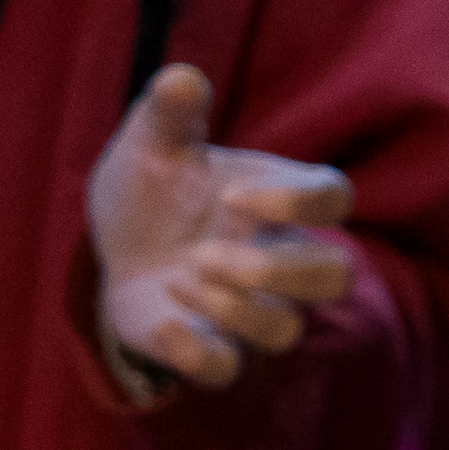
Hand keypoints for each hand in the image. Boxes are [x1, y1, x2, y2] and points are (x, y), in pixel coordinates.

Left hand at [86, 63, 359, 391]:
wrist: (113, 244)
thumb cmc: (153, 186)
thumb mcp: (150, 141)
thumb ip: (169, 112)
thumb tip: (181, 78)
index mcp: (278, 199)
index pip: (334, 200)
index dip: (298, 203)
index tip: (230, 195)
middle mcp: (278, 257)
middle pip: (335, 278)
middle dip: (275, 271)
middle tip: (203, 255)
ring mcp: (247, 307)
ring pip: (287, 330)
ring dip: (235, 309)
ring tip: (183, 278)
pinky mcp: (209, 347)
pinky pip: (226, 370)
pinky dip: (196, 352)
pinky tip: (163, 321)